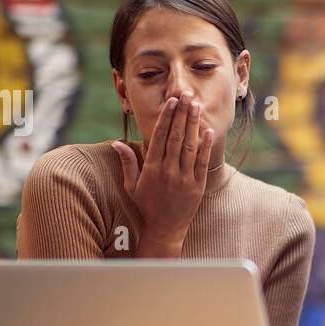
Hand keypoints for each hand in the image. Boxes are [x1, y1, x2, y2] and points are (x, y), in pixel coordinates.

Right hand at [112, 91, 214, 251]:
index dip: (166, 117)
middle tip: (186, 94)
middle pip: (175, 136)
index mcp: (151, 169)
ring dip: (193, 124)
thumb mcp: (131, 186)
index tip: (171, 101)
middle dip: (181, 114)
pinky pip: (202, 162)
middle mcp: (168, 171)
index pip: (159, 136)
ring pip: (189, 146)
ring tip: (196, 105)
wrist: (164, 231)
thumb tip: (116, 142)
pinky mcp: (197, 186)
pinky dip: (205, 146)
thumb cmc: (146, 207)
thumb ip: (127, 163)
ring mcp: (184, 178)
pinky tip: (207, 130)